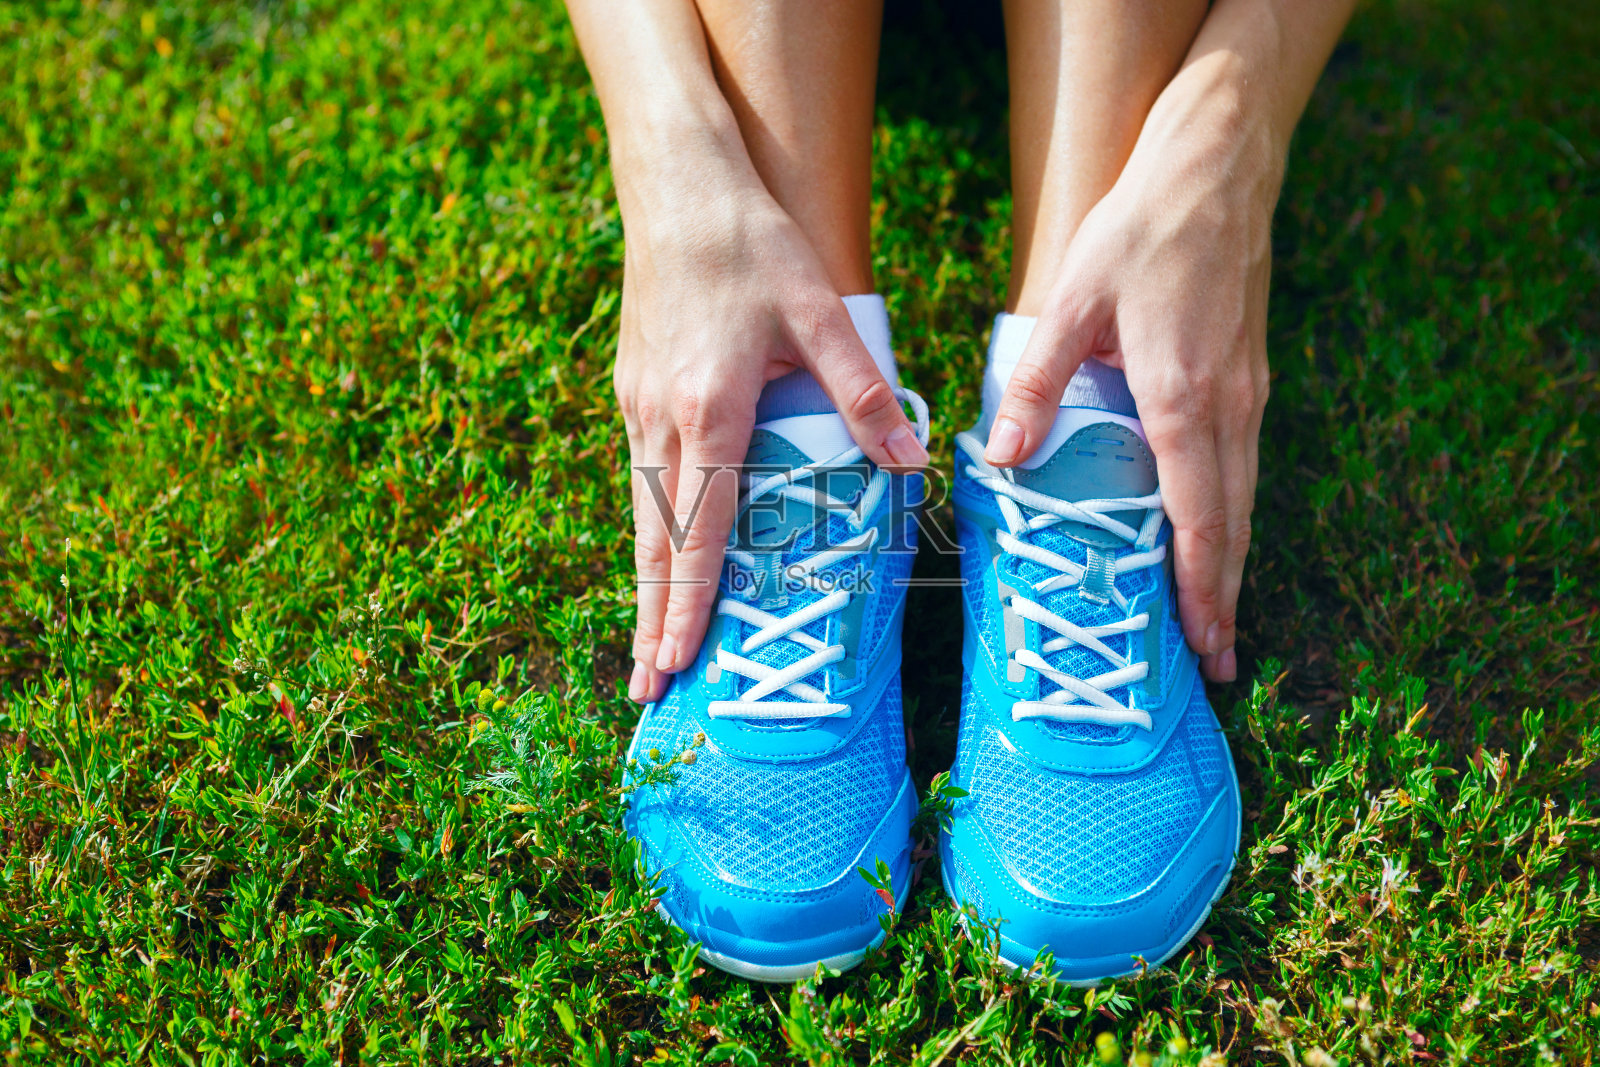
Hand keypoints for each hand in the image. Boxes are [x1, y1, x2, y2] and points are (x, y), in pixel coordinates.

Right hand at [614, 179, 926, 703]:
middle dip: (651, 623)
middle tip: (646, 691)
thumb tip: (908, 460)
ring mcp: (637, 406)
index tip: (678, 664)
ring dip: (644, 587)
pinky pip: (639, 480)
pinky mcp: (632, 390)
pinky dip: (646, 535)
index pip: (697, 532)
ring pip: (640, 517)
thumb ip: (862, 392)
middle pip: (654, 545)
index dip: (690, 604)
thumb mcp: (821, 313)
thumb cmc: (753, 244)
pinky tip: (655, 559)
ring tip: (646, 647)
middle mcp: (662, 420)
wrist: (679, 183)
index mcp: (710, 410)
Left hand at [984, 90, 1279, 682]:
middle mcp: (1228, 406)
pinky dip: (1230, 514)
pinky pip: (1241, 464)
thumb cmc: (1140, 230)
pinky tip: (1212, 537)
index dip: (1200, 584)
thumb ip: (1035, 385)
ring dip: (1232, 562)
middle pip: (1232, 522)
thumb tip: (1003, 460)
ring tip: (1219, 619)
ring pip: (1244, 497)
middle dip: (1225, 596)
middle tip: (1219, 661)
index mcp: (1183, 397)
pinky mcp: (1249, 376)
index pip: (1198, 515)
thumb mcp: (1071, 302)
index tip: (1203, 641)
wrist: (1217, 167)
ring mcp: (1248, 392)